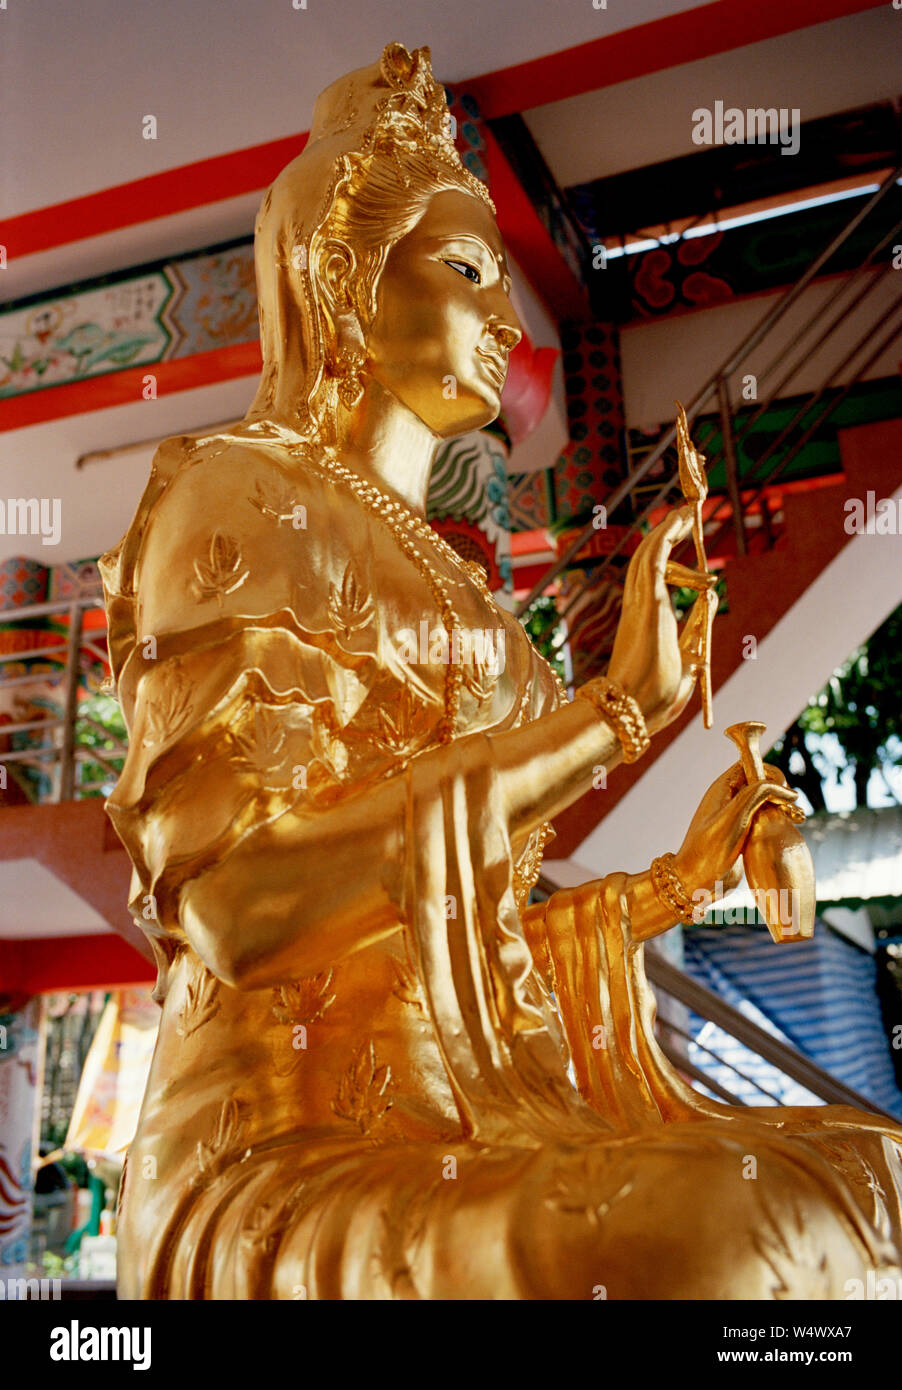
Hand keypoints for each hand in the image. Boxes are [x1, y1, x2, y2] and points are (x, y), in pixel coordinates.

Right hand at [607, 506, 713, 734]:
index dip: (668, 553)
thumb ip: (698, 626)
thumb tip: (711, 597)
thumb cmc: (657, 697)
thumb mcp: (690, 657)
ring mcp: (640, 603)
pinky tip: (679, 520)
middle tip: (684, 514)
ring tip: (685, 510)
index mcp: (646, 620)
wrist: (636, 712)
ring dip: (667, 529)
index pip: (654, 577)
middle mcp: (638, 606)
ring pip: (649, 553)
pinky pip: (655, 559)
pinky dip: (666, 536)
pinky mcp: (647, 602)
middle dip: (666, 533)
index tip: (683, 539)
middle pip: (648, 558)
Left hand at [674, 761, 798, 911]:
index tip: (783, 793)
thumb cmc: (710, 848)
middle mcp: (728, 798)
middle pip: (761, 782)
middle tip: (793, 812)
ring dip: (782, 807)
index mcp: (723, 788)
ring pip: (765, 801)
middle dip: (780, 791)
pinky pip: (763, 819)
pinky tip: (789, 830)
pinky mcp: (742, 834)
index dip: (771, 774)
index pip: (751, 764)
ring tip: (797, 820)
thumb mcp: (736, 815)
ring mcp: (735, 816)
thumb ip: (759, 793)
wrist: (695, 882)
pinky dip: (778, 821)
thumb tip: (788, 792)